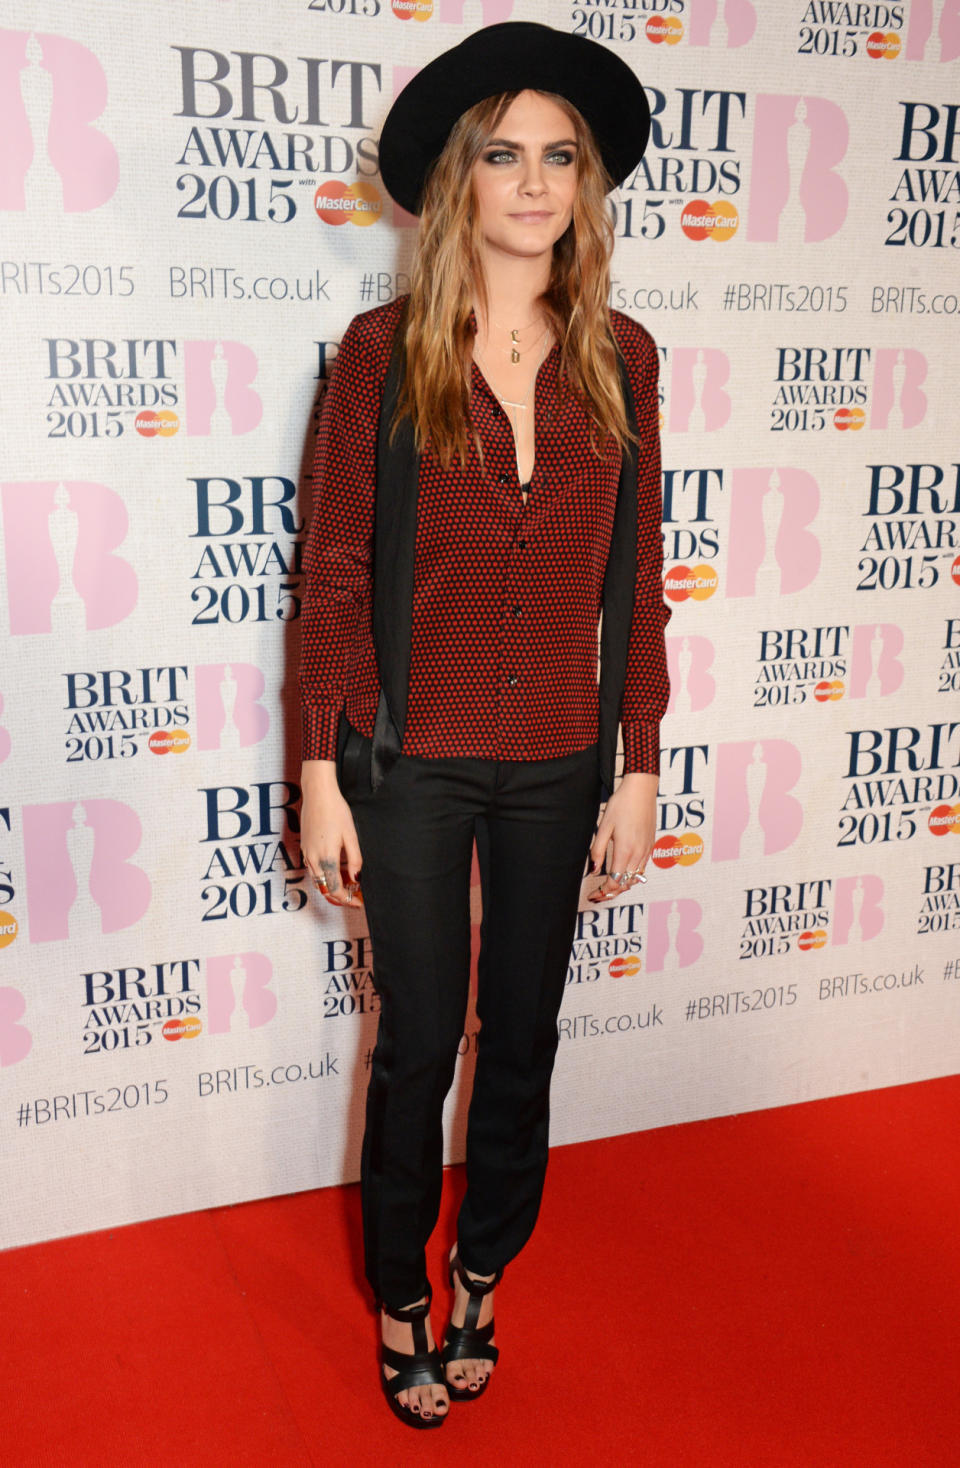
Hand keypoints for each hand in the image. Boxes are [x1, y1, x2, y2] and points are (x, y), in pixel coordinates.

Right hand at [300, 760, 363, 907]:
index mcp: (327, 858)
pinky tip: (336, 871)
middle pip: (325, 889)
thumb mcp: (351, 836)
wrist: (317, 794)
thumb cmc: (336, 811)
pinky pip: (313, 870)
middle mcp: (314, 860)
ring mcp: (307, 854)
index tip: (359, 902)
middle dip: (340, 897)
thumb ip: (355, 860)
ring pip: (318, 880)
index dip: (348, 900)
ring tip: (348, 884)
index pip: (335, 890)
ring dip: (331, 887)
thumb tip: (356, 878)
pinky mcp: (305, 847)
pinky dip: (324, 876)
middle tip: (355, 897)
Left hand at [588, 772, 657, 901]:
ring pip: (635, 879)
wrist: (641, 790)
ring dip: (621, 886)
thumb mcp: (604, 827)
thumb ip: (597, 851)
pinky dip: (631, 876)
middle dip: (611, 894)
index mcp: (625, 851)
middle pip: (625, 885)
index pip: (614, 883)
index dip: (603, 893)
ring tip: (607, 887)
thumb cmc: (622, 805)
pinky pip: (642, 868)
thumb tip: (592, 870)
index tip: (592, 895)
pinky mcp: (650, 845)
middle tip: (597, 895)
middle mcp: (638, 854)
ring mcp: (646, 850)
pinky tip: (621, 873)